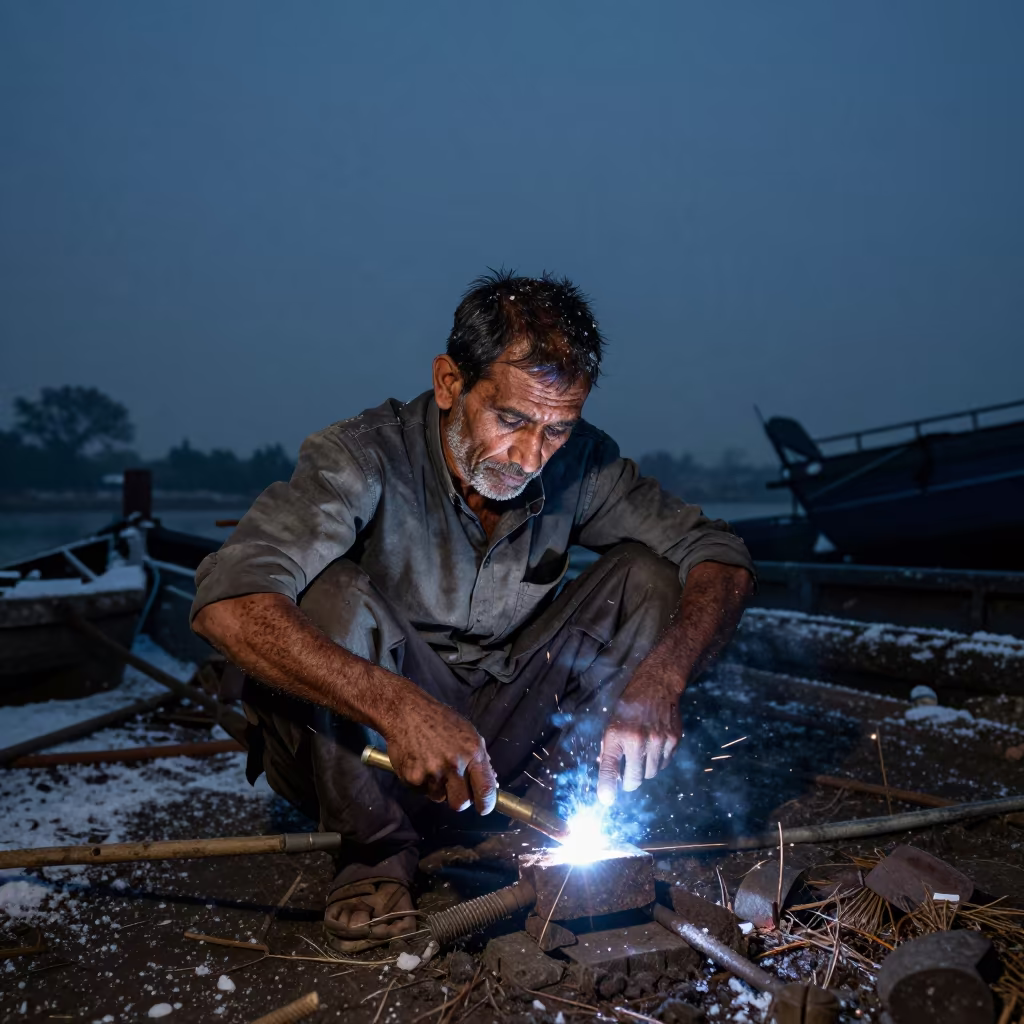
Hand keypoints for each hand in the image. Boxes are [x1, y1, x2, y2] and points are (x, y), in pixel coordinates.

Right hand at [383, 695, 497, 814]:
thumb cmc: (440, 720)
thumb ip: (480, 758)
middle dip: (460, 800)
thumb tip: (492, 781)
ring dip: (440, 788)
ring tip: (434, 766)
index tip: (484, 808)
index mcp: (472, 752)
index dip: (487, 804)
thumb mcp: (467, 733)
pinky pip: (422, 792)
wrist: (406, 712)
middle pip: (461, 803)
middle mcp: (453, 765)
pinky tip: (421, 764)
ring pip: (440, 798)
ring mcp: (431, 773)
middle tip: (456, 789)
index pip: (485, 789)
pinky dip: (423, 783)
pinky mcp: (412, 778)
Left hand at [597, 670, 682, 805]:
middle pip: (634, 779)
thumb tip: (608, 775)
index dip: (607, 787)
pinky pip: (665, 763)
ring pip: (651, 774)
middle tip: (627, 780)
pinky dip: (658, 761)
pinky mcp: (673, 740)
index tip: (606, 799)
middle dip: (629, 783)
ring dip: (645, 771)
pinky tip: (655, 746)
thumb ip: (609, 749)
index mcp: (617, 735)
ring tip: (642, 755)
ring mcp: (657, 741)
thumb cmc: (629, 706)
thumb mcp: (612, 724)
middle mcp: (637, 740)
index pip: (609, 767)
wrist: (656, 686)